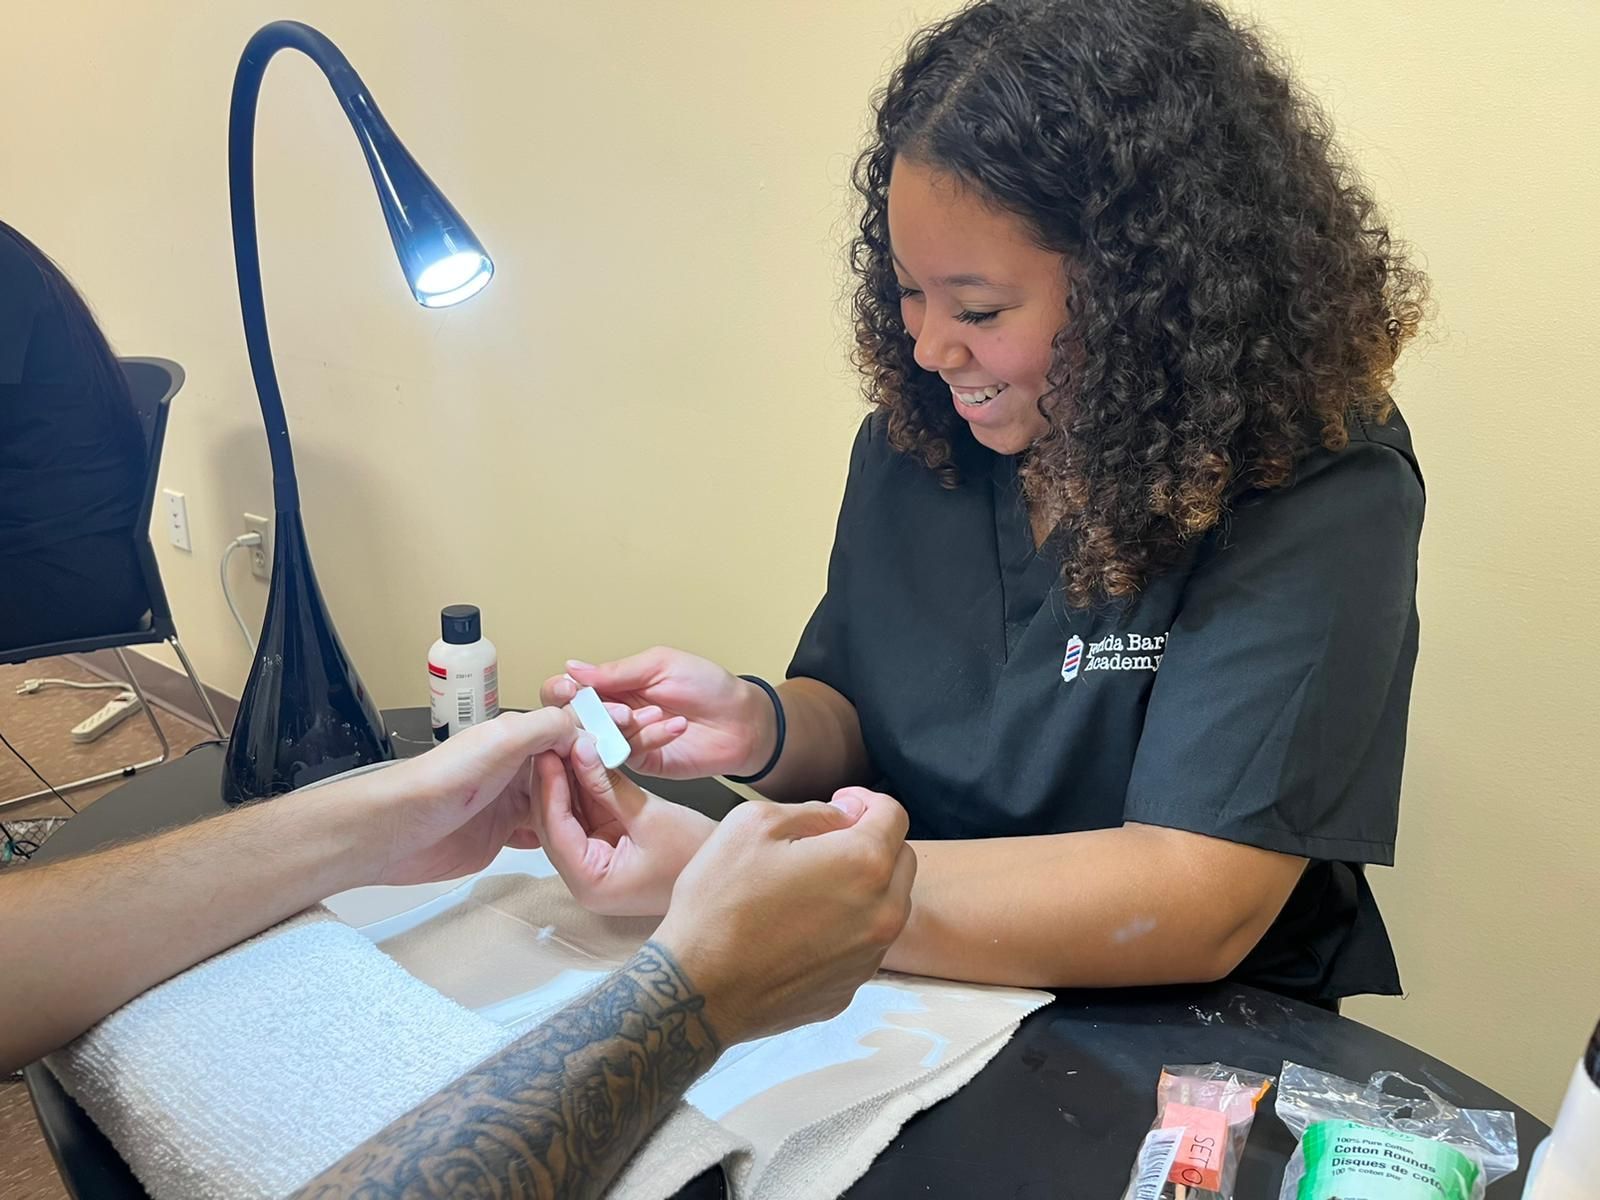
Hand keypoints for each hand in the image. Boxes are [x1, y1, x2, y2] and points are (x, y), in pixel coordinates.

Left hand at [338, 705, 634, 887]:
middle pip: (572, 767)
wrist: (396, 833)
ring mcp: (511, 802)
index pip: (573, 730)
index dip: (606, 733)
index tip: (643, 736)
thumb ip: (546, 727)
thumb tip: (587, 722)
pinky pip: (545, 831)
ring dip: (589, 802)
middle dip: (604, 767)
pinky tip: (588, 836)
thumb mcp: (501, 741)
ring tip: (625, 809)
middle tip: (641, 774)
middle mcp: (517, 767)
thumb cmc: (441, 783)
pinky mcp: (504, 836)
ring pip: (563, 800)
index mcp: (518, 737)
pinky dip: (567, 832)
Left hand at [529, 736, 716, 915]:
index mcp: (591, 883)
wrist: (724, 868)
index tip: (547, 752)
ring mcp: (594, 862)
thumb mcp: (649, 815)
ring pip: (568, 814)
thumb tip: (581, 751)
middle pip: (555, 822)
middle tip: (550, 741)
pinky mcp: (605, 846)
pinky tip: (582, 757)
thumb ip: (608, 785)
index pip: (555, 829)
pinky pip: (587, 813)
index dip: (549, 787)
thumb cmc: (695, 854)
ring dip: (568, 779)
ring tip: (564, 742)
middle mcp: (586, 877)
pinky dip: (586, 787)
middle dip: (554, 780)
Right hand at [541, 647, 775, 778]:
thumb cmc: (707, 685)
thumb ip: (617, 672)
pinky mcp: (642, 763)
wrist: (742, 719)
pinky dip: (648, 738)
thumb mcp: (661, 665)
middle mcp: (610, 714)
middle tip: (618, 710)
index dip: (559, 690)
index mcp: (611, 685)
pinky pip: (628, 754)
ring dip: (623, 726)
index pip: (566, 689)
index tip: (568, 689)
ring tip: (654, 713)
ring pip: (596, 740)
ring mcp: (623, 741)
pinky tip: (673, 726)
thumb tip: (571, 668)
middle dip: (585, 715)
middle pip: (570, 720)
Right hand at [652, 787, 916, 1044]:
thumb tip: (844, 816)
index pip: (894, 815)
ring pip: (889, 905)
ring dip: (865, 887)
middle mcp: (883, 912)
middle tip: (827, 842)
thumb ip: (813, 810)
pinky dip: (848, 927)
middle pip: (901, 859)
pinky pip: (864, 945)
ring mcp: (870, 957)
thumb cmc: (719, 901)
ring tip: (814, 886)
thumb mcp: (753, 825)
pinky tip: (803, 927)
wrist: (698, 989)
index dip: (866, 800)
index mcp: (864, 864)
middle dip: (872, 841)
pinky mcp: (851, 988)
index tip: (838, 804)